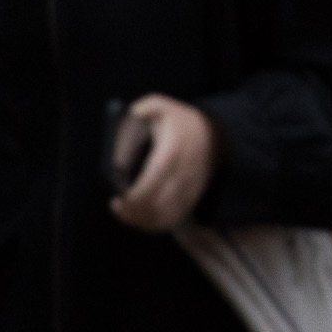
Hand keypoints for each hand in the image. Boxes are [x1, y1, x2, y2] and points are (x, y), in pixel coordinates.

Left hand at [109, 94, 218, 231]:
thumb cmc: (179, 121)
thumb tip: (118, 131)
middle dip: (132, 214)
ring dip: (143, 222)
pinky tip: (143, 219)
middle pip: (155, 208)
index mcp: (170, 153)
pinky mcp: (193, 197)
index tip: (117, 199)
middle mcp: (182, 175)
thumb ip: (137, 112)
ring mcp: (190, 189)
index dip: (130, 201)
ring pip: (165, 218)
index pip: (148, 188)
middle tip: (118, 206)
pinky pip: (174, 219)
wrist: (215, 133)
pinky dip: (156, 225)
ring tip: (127, 214)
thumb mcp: (158, 107)